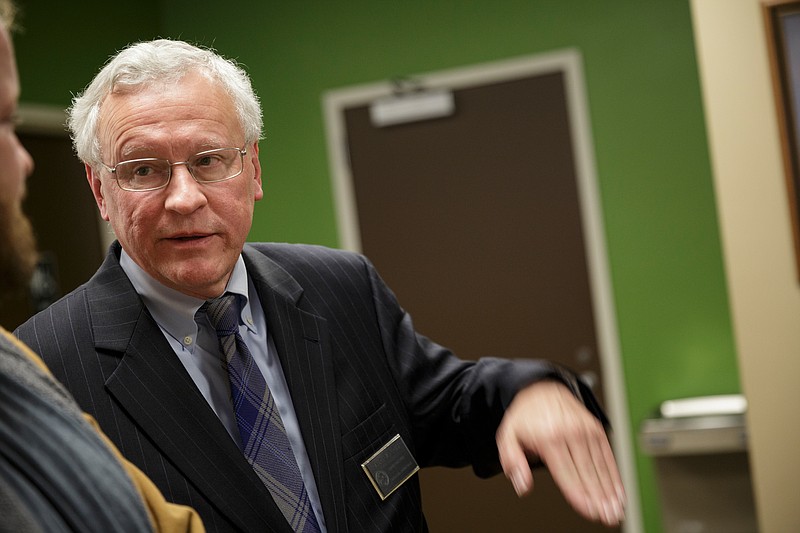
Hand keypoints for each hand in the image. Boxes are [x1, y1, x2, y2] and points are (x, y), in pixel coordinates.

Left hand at [495, 380, 625, 526]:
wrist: (542, 390)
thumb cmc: (526, 417)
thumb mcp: (508, 436)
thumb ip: (513, 462)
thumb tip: (522, 486)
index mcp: (548, 437)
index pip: (566, 472)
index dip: (579, 494)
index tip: (589, 511)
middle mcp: (570, 432)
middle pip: (587, 472)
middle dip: (599, 498)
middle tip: (607, 518)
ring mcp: (585, 430)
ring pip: (600, 466)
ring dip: (610, 491)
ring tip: (616, 511)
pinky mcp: (596, 429)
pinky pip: (608, 455)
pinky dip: (615, 475)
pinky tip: (619, 493)